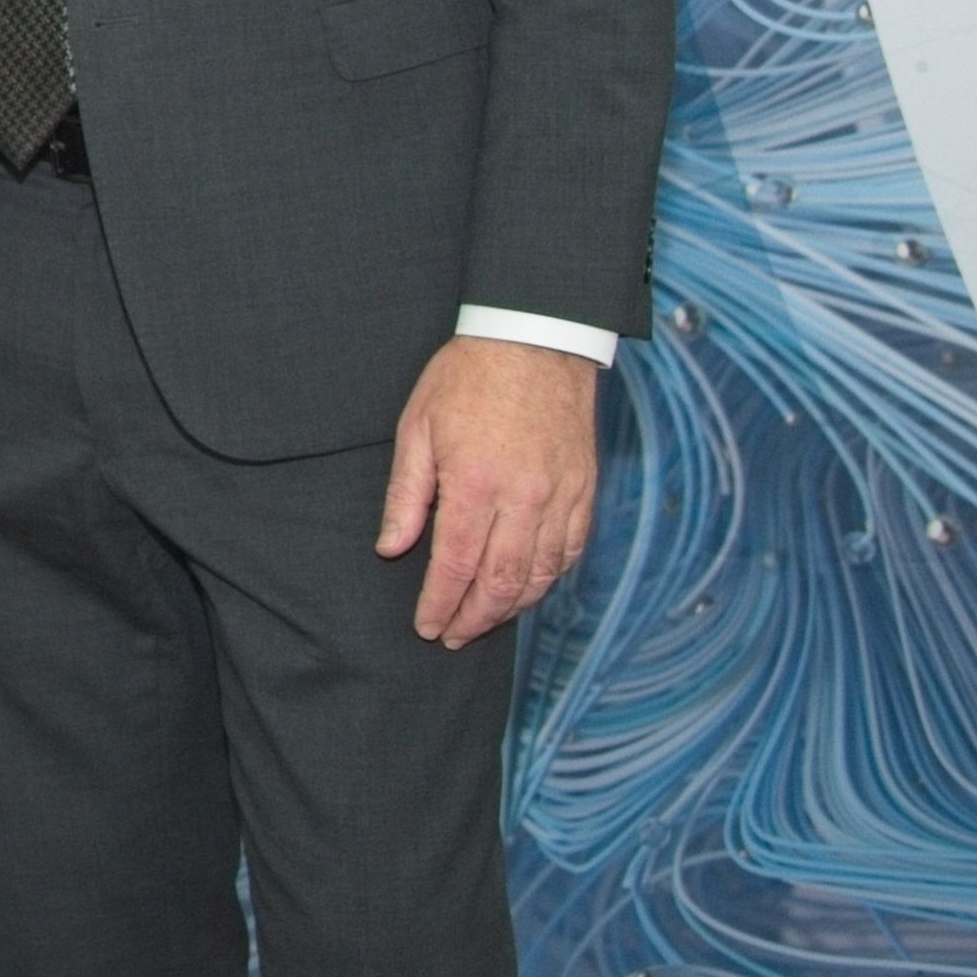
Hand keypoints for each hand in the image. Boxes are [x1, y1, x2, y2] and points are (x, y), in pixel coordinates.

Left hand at [377, 334, 600, 646]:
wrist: (536, 339)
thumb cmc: (467, 377)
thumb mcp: (418, 427)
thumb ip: (407, 495)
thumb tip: (392, 548)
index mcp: (476, 483)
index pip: (457, 565)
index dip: (441, 604)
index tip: (428, 627)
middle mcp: (524, 498)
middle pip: (502, 583)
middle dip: (475, 618)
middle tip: (454, 636)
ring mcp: (561, 496)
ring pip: (541, 575)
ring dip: (512, 608)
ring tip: (485, 621)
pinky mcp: (585, 490)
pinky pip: (572, 551)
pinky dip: (550, 579)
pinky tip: (529, 588)